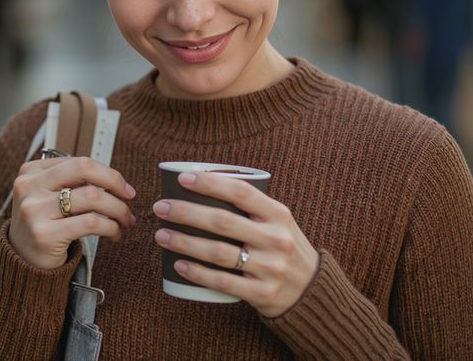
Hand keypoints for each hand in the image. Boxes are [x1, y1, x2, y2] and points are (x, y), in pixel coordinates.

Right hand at [9, 156, 137, 269]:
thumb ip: (72, 182)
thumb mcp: (48, 196)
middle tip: (129, 197)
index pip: (79, 162)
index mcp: (31, 171)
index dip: (107, 173)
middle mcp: (29, 186)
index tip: (124, 187)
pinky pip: (90, 223)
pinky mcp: (44, 234)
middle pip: (84, 169)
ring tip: (125, 221)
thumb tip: (114, 179)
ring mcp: (34, 209)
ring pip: (92, 196)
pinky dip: (110, 227)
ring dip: (118, 209)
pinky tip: (114, 234)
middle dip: (114, 182)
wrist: (23, 262)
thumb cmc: (44, 225)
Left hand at [152, 172, 319, 317]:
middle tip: (160, 207)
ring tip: (161, 235)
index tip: (182, 178)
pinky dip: (197, 273)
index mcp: (279, 214)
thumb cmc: (283, 248)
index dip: (210, 183)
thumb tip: (203, 186)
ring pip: (218, 253)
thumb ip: (251, 207)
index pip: (241, 192)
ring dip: (184, 242)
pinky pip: (223, 282)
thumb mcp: (278, 223)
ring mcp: (270, 268)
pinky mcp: (262, 293)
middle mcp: (276, 239)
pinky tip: (177, 265)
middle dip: (186, 212)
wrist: (312, 291)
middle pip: (223, 222)